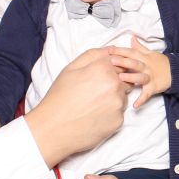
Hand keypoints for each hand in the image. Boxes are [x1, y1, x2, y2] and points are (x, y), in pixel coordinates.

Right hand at [25, 48, 128, 166]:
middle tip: (93, 92)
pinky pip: (119, 113)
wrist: (53, 129)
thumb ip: (94, 55)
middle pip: (125, 79)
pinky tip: (94, 116)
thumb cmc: (60, 97)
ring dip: (113, 98)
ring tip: (92, 105)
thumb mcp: (71, 69)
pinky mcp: (119, 121)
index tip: (99, 77)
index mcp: (104, 69)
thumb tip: (111, 49)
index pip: (120, 63)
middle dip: (113, 83)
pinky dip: (110, 114)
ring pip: (123, 97)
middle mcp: (115, 85)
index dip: (110, 69)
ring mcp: (119, 104)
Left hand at [111, 36, 171, 107]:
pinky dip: (141, 100)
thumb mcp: (150, 53)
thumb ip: (139, 47)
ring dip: (131, 78)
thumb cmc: (160, 63)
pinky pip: (147, 94)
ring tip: (121, 78)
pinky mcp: (153, 87)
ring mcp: (150, 77)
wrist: (175, 72)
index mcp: (144, 58)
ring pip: (140, 77)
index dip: (120, 51)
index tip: (109, 50)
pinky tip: (135, 105)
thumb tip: (132, 38)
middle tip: (112, 61)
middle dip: (124, 62)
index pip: (131, 53)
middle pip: (135, 63)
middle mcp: (146, 67)